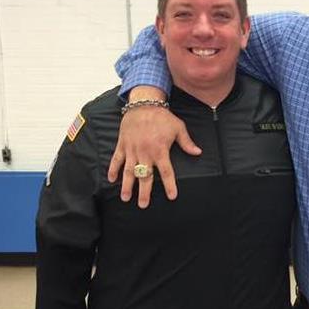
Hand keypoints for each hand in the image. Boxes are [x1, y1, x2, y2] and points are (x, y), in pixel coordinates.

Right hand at [107, 87, 200, 207]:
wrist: (143, 104)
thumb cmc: (162, 117)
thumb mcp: (178, 128)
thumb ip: (187, 142)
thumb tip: (198, 152)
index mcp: (160, 150)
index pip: (166, 172)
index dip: (170, 185)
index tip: (171, 196)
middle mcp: (145, 153)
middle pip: (145, 176)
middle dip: (144, 192)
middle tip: (143, 205)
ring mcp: (132, 149)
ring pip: (129, 171)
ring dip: (127, 185)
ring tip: (125, 198)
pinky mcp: (122, 145)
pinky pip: (116, 159)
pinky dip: (112, 169)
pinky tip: (110, 180)